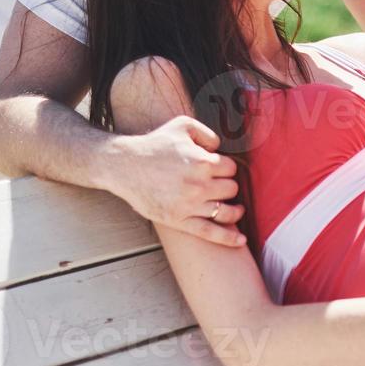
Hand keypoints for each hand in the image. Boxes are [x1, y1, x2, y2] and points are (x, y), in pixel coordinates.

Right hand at [105, 116, 245, 245]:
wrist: (124, 166)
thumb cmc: (154, 145)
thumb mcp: (182, 125)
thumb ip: (207, 133)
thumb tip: (220, 148)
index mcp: (203, 162)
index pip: (231, 168)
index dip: (225, 168)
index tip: (218, 169)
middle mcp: (199, 185)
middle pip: (231, 189)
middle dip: (227, 186)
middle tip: (218, 185)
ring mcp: (190, 205)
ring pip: (227, 211)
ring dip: (234, 210)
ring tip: (236, 209)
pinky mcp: (179, 220)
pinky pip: (209, 232)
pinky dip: (227, 238)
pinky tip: (240, 240)